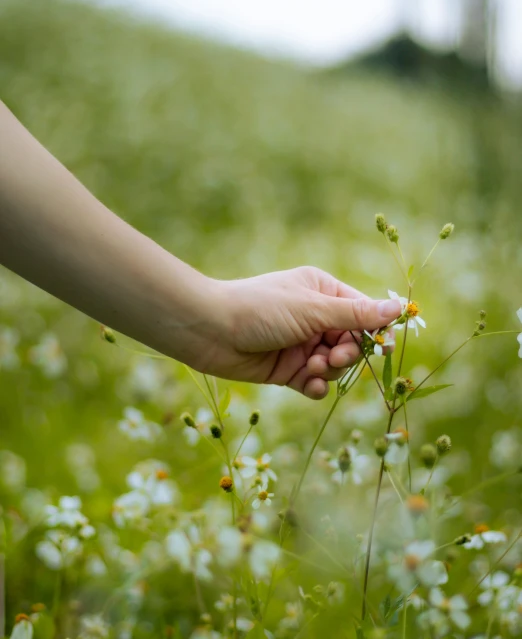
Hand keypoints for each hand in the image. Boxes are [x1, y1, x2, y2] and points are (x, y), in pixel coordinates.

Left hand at [194, 266, 399, 399]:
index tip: (384, 347)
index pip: (362, 310)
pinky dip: (315, 385)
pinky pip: (315, 382)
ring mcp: (301, 344)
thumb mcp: (312, 309)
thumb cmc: (260, 309)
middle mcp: (314, 316)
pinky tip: (307, 384)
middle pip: (351, 341)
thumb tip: (398, 308)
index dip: (375, 329)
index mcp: (322, 291)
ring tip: (312, 368)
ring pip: (335, 364)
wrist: (210, 331)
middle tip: (332, 357)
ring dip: (330, 370)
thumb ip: (355, 314)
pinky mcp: (287, 369)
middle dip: (347, 353)